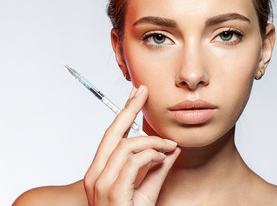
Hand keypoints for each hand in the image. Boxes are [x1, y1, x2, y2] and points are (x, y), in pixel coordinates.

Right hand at [84, 85, 180, 205]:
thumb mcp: (148, 189)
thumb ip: (158, 167)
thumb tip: (171, 148)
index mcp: (100, 171)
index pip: (112, 135)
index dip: (124, 112)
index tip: (135, 94)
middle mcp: (95, 175)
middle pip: (113, 132)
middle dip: (129, 108)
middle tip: (143, 92)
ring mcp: (101, 184)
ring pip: (128, 146)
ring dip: (153, 142)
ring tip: (169, 146)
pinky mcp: (113, 193)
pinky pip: (134, 161)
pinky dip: (152, 155)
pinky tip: (163, 157)